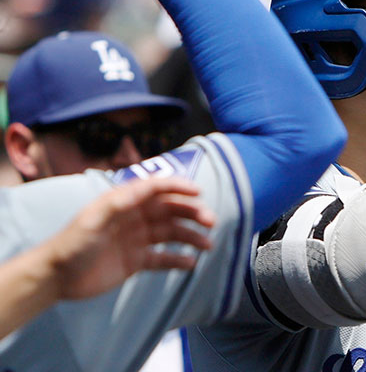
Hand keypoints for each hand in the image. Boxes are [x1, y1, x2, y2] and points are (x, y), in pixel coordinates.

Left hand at [45, 176, 214, 300]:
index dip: (179, 187)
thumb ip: (120, 201)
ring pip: (171, 234)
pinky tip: (190, 263)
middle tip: (210, 221)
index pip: (158, 188)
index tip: (199, 191)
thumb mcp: (94, 218)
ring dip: (191, 237)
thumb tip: (148, 187)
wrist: (56, 278)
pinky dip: (178, 260)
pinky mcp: (136, 261)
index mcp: (125, 202)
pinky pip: (163, 258)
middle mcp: (135, 217)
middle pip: (170, 211)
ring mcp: (137, 240)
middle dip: (192, 213)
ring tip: (207, 245)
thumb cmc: (72, 242)